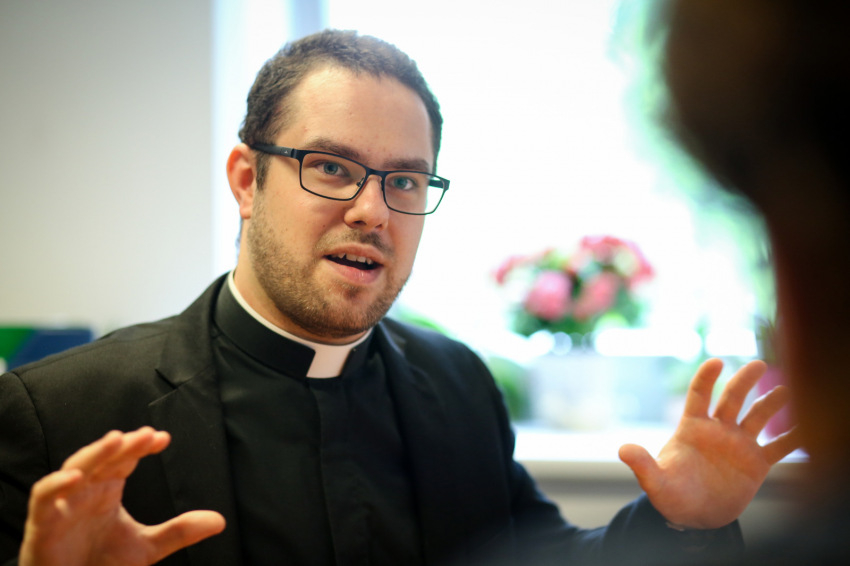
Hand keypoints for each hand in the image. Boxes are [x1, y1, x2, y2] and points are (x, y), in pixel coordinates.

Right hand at [19, 427, 225, 565]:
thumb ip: (179, 532)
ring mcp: (63, 503)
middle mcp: (86, 489)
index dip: (142, 445)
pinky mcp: (42, 523)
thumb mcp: (146, 548)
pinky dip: (56, 483)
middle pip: (104, 456)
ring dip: (95, 452)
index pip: (126, 458)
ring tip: (116, 440)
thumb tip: (219, 521)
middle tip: (147, 435)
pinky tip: (76, 476)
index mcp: (108, 488)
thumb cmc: (100, 563)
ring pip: (76, 466)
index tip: (163, 438)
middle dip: (124, 443)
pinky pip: (43, 496)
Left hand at [618, 358, 800, 528]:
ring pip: (758, 417)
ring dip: (772, 404)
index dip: (706, 378)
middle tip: (757, 364)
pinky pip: (778, 447)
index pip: (699, 395)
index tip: (716, 362)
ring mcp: (738, 444)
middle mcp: (718, 430)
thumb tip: (623, 450)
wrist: (694, 517)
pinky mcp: (756, 464)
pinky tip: (808, 427)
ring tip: (789, 389)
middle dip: (744, 381)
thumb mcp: (655, 483)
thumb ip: (643, 465)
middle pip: (732, 398)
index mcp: (692, 427)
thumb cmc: (671, 495)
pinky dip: (793, 437)